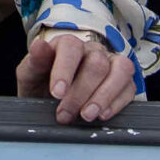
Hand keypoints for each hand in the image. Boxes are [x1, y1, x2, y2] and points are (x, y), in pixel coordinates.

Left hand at [17, 27, 139, 124]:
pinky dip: (117, 103)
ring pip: (120, 70)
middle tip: (65, 114)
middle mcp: (92, 50)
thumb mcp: (30, 75)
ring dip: (104, 96)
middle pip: (96, 63)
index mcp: (67, 44)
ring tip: (87, 116)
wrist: (50, 102)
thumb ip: (35, 61)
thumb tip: (39, 45)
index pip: (71, 46)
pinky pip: (129, 87)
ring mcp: (111, 64)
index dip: (64, 69)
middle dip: (80, 93)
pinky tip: (102, 115)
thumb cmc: (40, 86)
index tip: (56, 93)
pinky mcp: (125, 82)